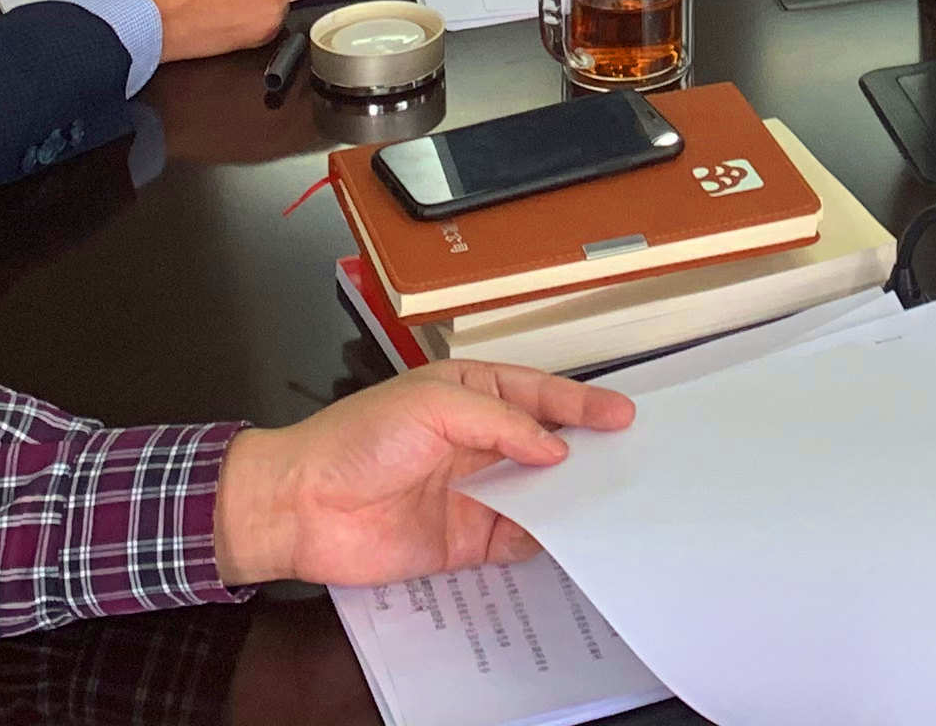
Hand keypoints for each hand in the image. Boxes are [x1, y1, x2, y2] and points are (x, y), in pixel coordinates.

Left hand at [211, 362, 632, 586]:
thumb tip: (553, 448)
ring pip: (537, 493)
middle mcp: (476, 443)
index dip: (580, 404)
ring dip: (568, 496)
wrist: (304, 506)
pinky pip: (515, 538)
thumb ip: (499, 424)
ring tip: (611, 498)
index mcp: (468, 395)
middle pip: (544, 445)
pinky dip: (542, 538)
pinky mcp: (464, 541)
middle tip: (630, 457)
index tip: (621, 415)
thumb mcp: (433, 406)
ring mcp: (472, 492)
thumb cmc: (358, 438)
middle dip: (585, 450)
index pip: (536, 395)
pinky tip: (565, 536)